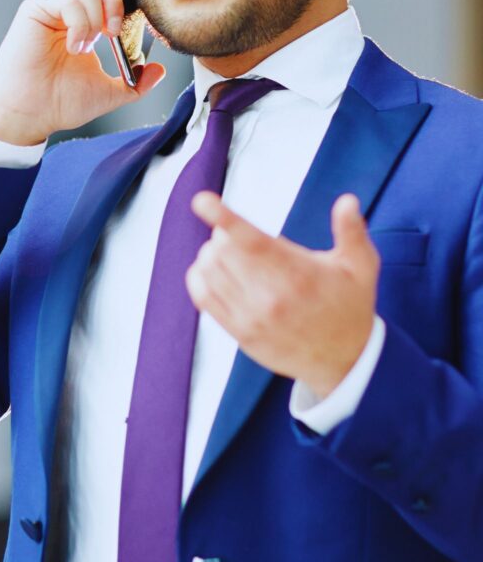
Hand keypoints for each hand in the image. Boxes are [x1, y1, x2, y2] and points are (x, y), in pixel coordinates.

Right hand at [0, 0, 165, 144]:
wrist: (31, 115)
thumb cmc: (61, 104)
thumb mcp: (109, 93)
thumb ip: (136, 83)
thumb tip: (159, 70)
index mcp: (85, 26)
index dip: (122, 1)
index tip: (127, 26)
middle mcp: (68, 13)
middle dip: (114, 2)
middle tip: (113, 33)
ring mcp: (51, 9)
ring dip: (95, 18)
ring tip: (83, 47)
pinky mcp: (35, 10)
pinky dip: (79, 23)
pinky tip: (72, 47)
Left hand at [185, 192, 379, 398]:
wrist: (346, 362)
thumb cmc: (351, 304)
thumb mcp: (361, 266)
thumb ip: (352, 231)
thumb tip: (347, 200)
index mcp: (297, 273)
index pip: (251, 240)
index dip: (223, 218)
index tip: (201, 200)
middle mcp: (271, 297)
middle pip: (222, 250)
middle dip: (223, 234)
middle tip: (236, 236)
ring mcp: (252, 317)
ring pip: (208, 271)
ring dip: (211, 253)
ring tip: (229, 253)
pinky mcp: (240, 333)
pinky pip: (203, 297)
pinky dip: (200, 276)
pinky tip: (213, 270)